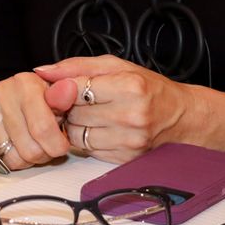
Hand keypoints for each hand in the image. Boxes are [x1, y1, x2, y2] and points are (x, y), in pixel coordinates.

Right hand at [0, 72, 77, 168]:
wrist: (11, 93)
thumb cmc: (38, 97)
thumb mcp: (56, 94)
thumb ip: (64, 97)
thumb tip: (70, 89)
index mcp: (26, 85)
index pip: (44, 129)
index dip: (57, 145)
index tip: (61, 145)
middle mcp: (3, 95)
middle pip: (31, 150)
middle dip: (44, 154)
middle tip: (46, 144)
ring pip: (15, 158)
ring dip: (28, 158)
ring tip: (32, 143)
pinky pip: (0, 160)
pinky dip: (12, 158)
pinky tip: (17, 146)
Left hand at [33, 55, 196, 162]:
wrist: (181, 116)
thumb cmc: (149, 88)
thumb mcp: (116, 66)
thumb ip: (76, 67)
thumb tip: (43, 71)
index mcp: (129, 87)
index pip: (74, 89)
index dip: (64, 89)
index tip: (65, 87)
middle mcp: (131, 116)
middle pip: (73, 114)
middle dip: (70, 107)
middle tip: (81, 101)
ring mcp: (129, 140)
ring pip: (77, 135)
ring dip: (77, 125)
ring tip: (92, 114)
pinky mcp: (126, 158)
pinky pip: (89, 150)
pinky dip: (89, 140)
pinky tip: (101, 129)